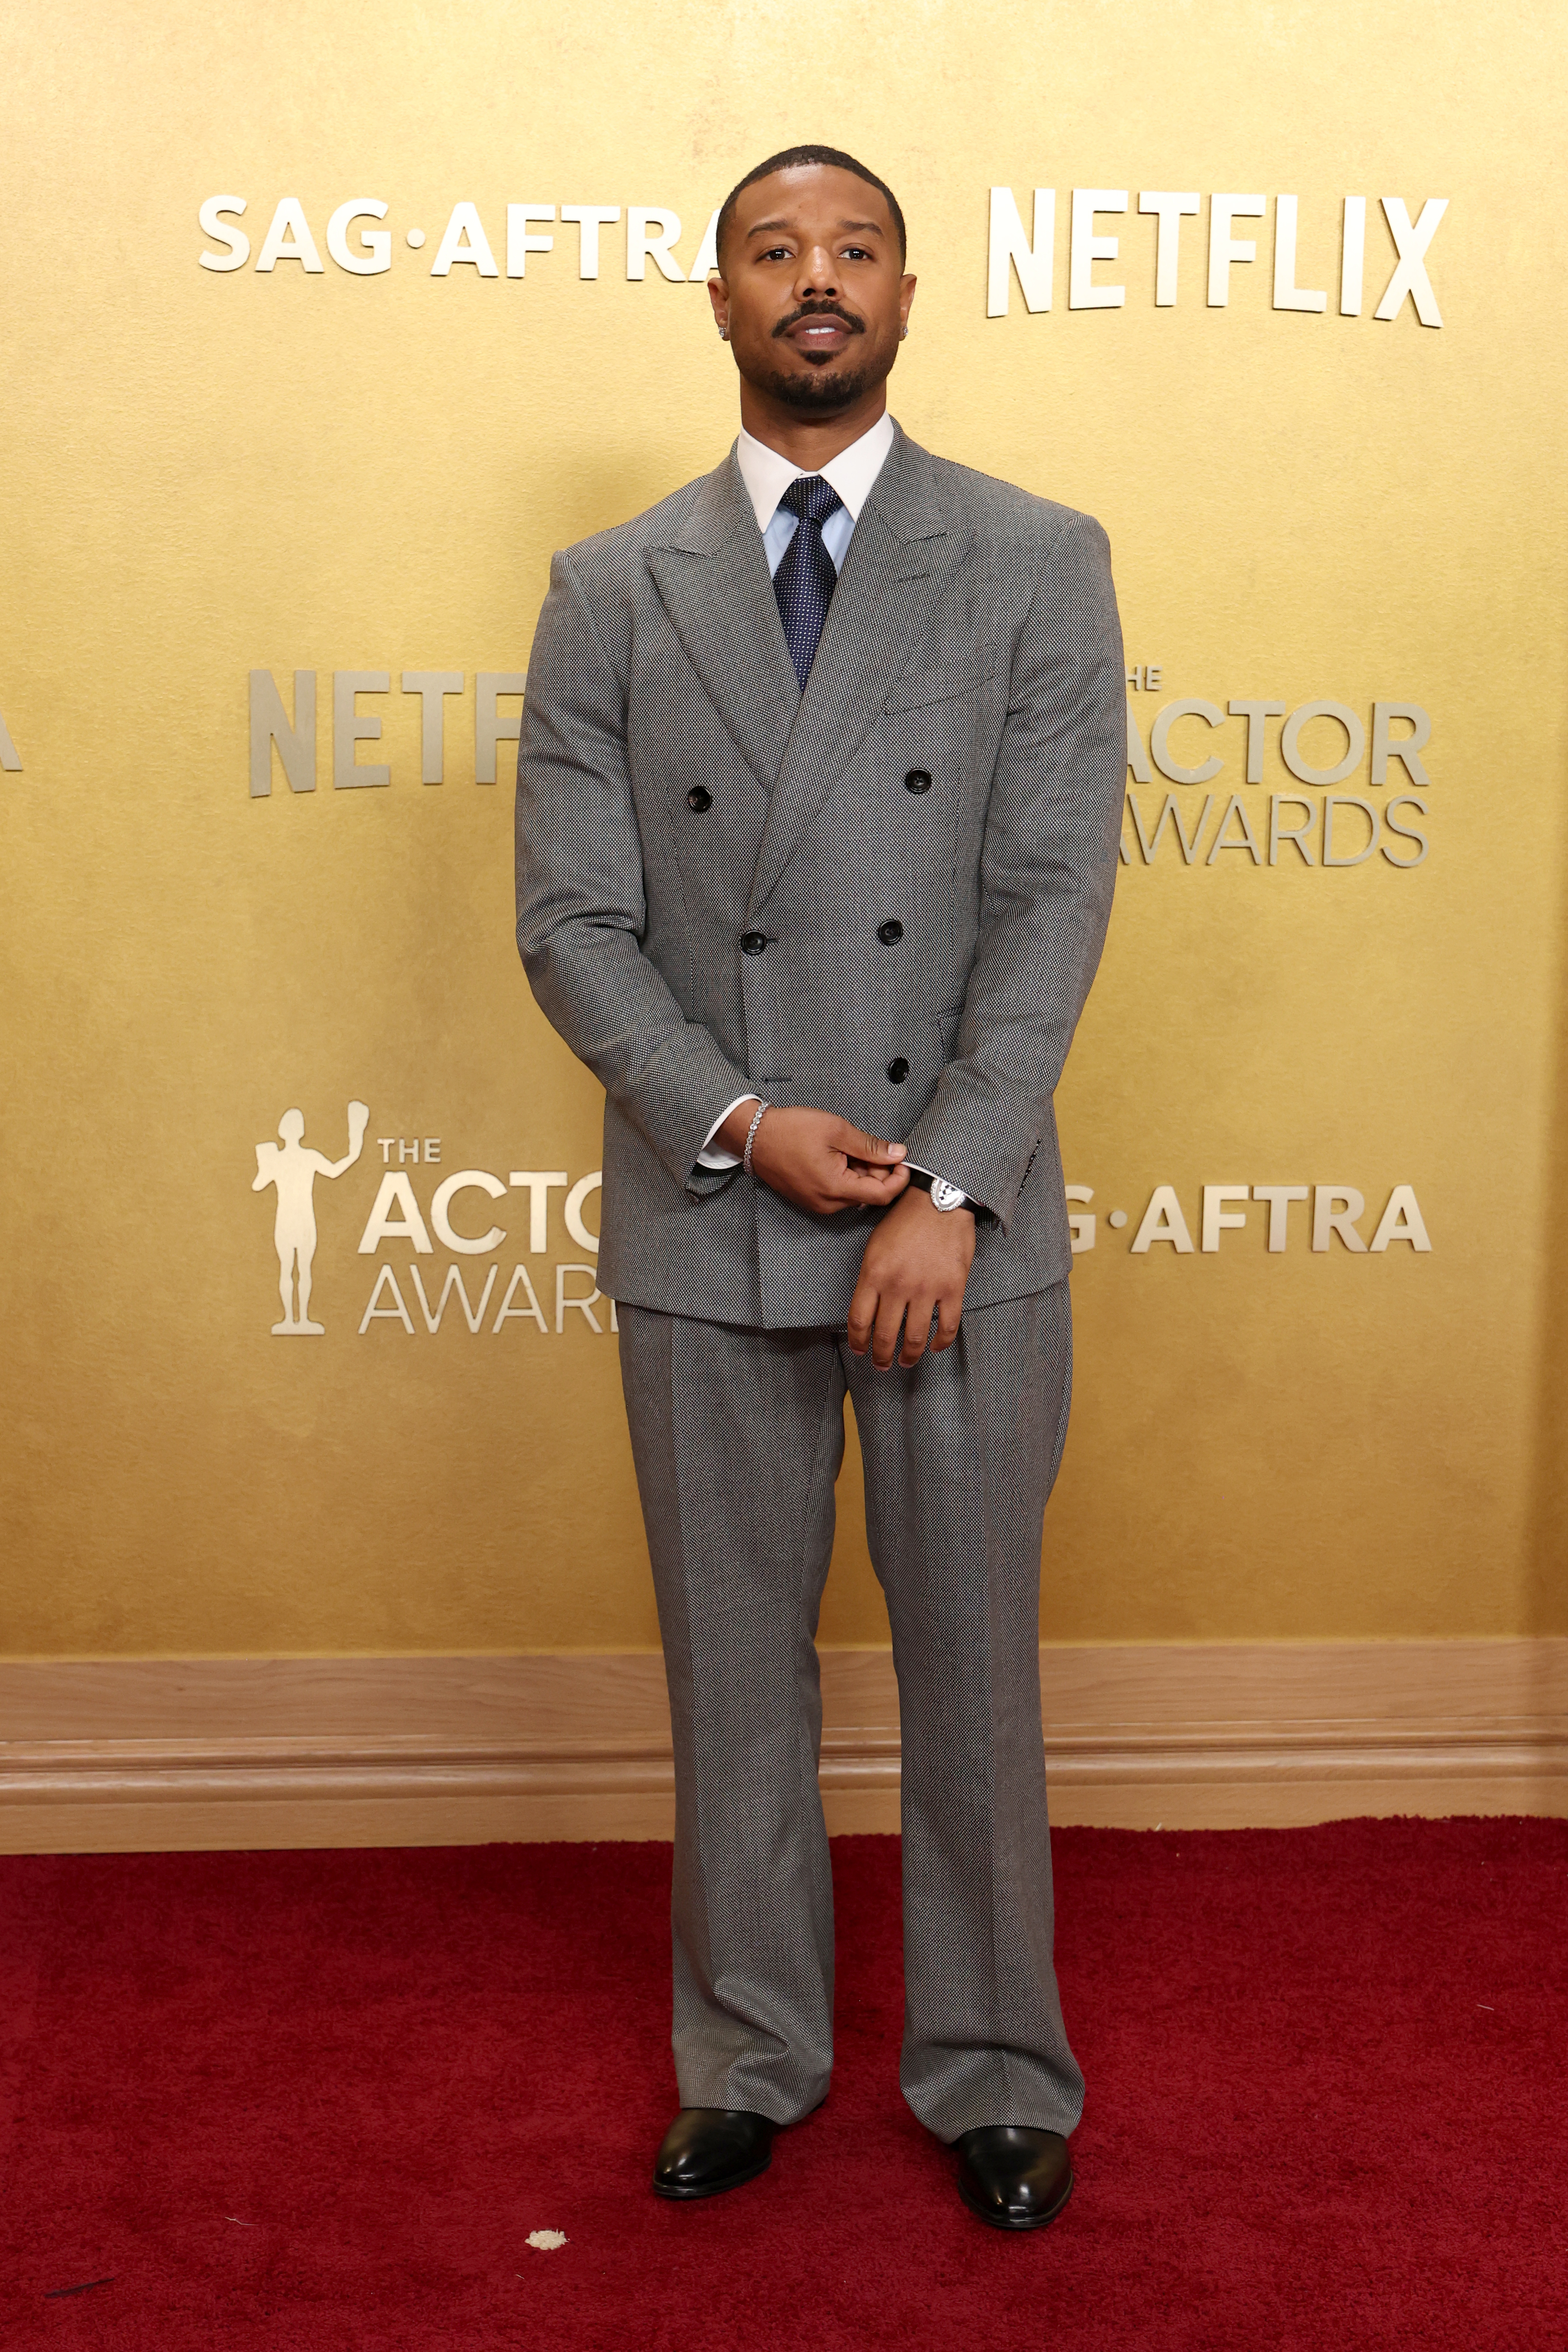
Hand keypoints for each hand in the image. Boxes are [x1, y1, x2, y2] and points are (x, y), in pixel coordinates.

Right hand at [720, 1101, 909, 1217]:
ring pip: (854, 1194)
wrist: (754, 1136)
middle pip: (869, 1195)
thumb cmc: (790, 1130)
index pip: (883, 1195)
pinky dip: (845, 1177)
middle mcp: (827, 1204)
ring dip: (860, 1173)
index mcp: (835, 1188)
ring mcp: (817, 1204)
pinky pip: (838, 1193)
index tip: (902, 1161)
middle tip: (869, 1146)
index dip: (899, 1179)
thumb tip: (897, 1153)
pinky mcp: (809, 1200)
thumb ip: (870, 1146)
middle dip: (878, 1172)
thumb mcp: (837, 1130)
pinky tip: (836, 1157)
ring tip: (847, 1149)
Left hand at [847, 1185, 975, 1368]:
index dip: (857, 1342)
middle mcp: (898, 1285)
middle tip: (882, 1364)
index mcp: (873, 1274)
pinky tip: (935, 1348)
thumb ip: (870, 1279)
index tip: (860, 1351)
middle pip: (885, 1334)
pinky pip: (947, 1326)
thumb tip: (867, 1311)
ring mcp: (926, 1288)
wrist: (938, 1201)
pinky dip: (941, 1343)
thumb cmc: (904, 1222)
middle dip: (881, 1356)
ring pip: (914, 1337)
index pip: (859, 1320)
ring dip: (909, 1356)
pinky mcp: (952, 1288)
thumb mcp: (875, 1247)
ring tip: (907, 1361)